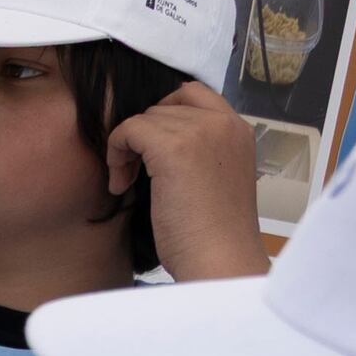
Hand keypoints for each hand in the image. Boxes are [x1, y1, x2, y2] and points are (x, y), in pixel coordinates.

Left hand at [109, 79, 270, 280]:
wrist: (219, 261)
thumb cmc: (213, 237)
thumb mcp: (215, 179)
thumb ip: (199, 152)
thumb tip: (155, 141)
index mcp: (238, 131)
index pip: (193, 94)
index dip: (164, 116)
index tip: (151, 151)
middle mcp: (224, 124)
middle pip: (165, 105)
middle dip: (144, 135)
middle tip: (136, 173)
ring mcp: (201, 132)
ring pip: (144, 118)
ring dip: (127, 148)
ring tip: (129, 184)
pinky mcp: (173, 147)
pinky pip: (128, 129)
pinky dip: (116, 153)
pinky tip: (122, 186)